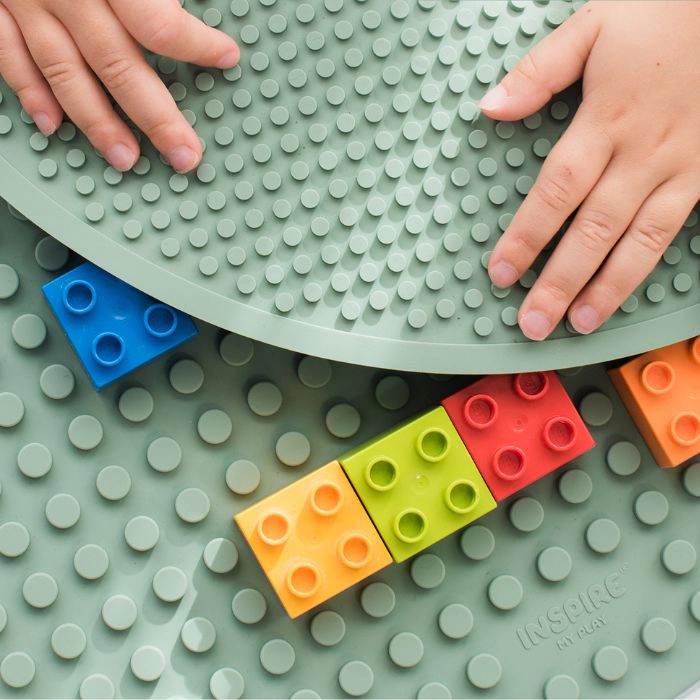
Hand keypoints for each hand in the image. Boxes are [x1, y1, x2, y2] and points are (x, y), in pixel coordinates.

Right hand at [0, 0, 238, 171]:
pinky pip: (8, 55)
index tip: (226, 57)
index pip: (157, 21)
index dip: (196, 44)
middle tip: (184, 154)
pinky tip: (53, 124)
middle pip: (118, 65)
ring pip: (66, 73)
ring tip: (126, 157)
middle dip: (156, 117)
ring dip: (97, 122)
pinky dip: (31, 93)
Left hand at [481, 1, 699, 339]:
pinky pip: (675, 232)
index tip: (501, 272)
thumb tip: (490, 107)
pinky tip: (626, 293)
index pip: (556, 190)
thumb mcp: (594, 25)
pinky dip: (647, 267)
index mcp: (607, 119)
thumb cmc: (664, 14)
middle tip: (533, 322)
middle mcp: (643, 153)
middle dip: (559, 281)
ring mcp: (680, 169)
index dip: (527, 236)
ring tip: (577, 325)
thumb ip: (540, 71)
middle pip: (593, 230)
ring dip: (605, 289)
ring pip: (638, 242)